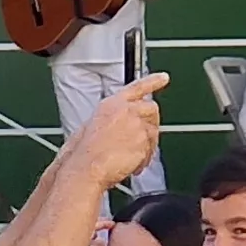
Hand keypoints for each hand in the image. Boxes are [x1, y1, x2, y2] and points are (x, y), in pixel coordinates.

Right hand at [67, 72, 169, 191]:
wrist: (85, 168)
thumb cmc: (82, 153)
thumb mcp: (89, 127)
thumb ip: (109, 122)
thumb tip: (116, 129)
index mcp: (111, 104)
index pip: (136, 87)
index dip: (153, 81)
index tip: (163, 78)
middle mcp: (126, 111)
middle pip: (151, 109)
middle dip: (150, 123)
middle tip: (142, 139)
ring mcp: (137, 125)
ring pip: (153, 132)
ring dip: (146, 146)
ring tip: (130, 160)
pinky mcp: (144, 142)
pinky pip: (150, 151)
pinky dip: (143, 161)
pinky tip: (131, 167)